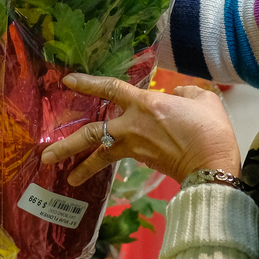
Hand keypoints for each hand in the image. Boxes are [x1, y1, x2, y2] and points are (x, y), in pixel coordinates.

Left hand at [41, 73, 242, 186]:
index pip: (110, 88)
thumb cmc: (210, 130)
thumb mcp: (203, 100)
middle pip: (92, 133)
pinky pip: (123, 159)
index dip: (88, 83)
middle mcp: (132, 126)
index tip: (68, 81)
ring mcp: (135, 147)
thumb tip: (179, 94)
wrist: (212, 167)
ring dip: (83, 167)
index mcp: (145, 104)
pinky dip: (116, 163)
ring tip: (67, 178)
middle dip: (67, 145)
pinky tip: (116, 167)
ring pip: (102, 155)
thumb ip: (186, 92)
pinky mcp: (144, 163)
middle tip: (46, 156)